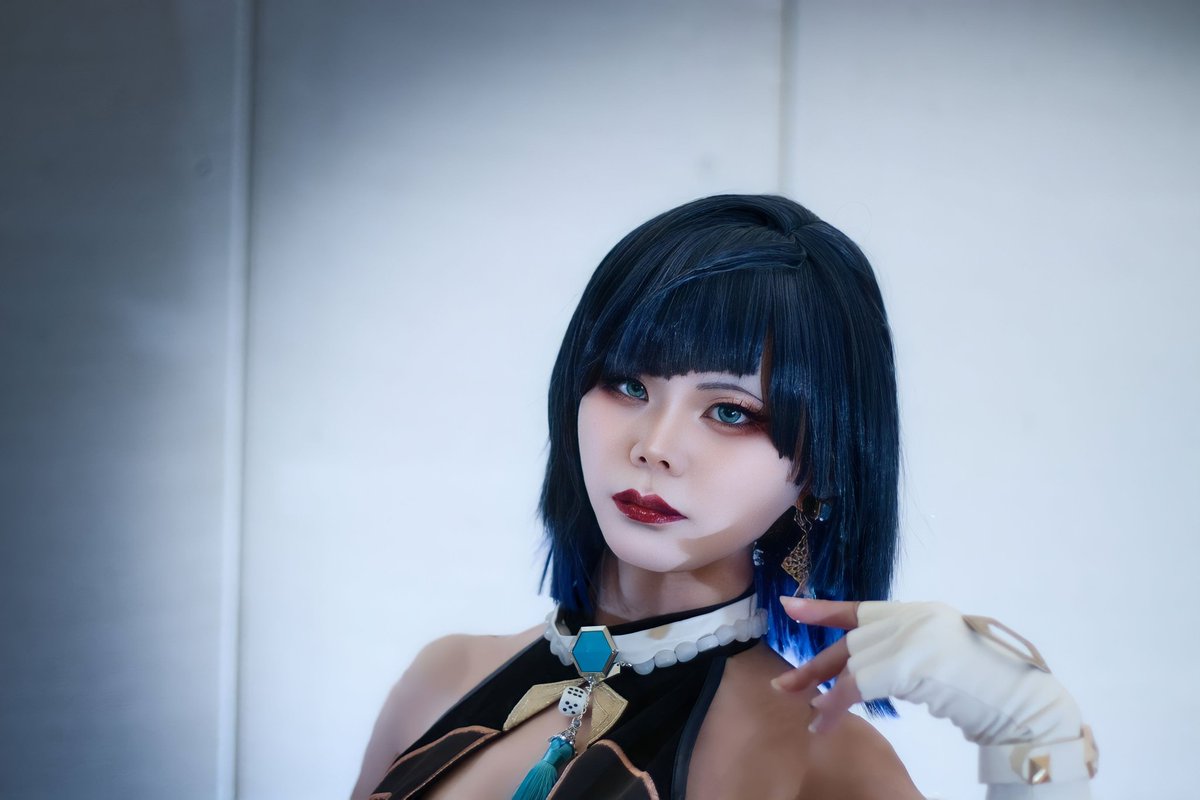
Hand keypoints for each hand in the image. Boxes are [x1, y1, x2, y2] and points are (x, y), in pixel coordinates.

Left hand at [771, 597, 1081, 745]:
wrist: (1024, 703)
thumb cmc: (988, 689)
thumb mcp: (940, 658)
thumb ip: (903, 653)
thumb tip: (863, 670)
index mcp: (919, 613)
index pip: (860, 608)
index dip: (822, 610)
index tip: (788, 607)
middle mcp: (911, 618)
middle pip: (849, 641)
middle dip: (815, 667)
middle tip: (783, 686)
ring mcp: (910, 636)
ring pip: (850, 665)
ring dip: (826, 695)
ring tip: (811, 717)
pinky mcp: (907, 662)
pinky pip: (858, 685)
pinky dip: (837, 705)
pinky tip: (824, 720)